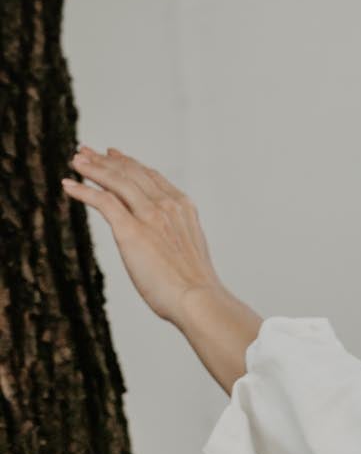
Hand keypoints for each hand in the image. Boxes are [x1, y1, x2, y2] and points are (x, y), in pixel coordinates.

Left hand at [64, 146, 261, 390]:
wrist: (200, 301)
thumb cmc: (196, 288)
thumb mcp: (189, 252)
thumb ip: (175, 238)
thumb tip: (164, 246)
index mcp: (182, 209)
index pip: (150, 176)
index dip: (129, 164)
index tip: (113, 156)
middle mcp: (166, 206)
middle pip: (130, 173)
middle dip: (105, 161)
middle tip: (85, 152)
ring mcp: (149, 216)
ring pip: (116, 181)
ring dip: (92, 168)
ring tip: (75, 161)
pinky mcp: (132, 231)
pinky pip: (103, 201)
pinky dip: (83, 191)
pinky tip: (68, 185)